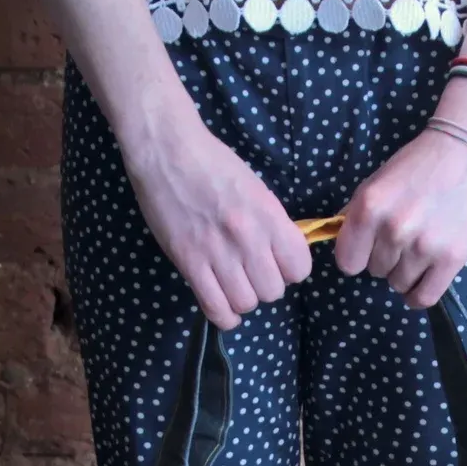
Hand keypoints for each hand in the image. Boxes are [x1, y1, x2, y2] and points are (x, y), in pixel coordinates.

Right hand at [122, 110, 311, 329]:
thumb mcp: (256, 188)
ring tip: (233, 284)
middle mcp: (247, 237)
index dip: (291, 271)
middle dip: (265, 285)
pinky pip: (216, 308)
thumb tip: (281, 254)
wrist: (167, 150)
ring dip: (243, 298)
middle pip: (273, 291)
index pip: (299, 268)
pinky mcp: (189, 262)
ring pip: (246, 302)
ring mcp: (217, 252)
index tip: (278, 263)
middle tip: (251, 272)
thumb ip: (271, 223)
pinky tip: (223, 305)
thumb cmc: (213, 163)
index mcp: (269, 215)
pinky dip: (224, 315)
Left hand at [334, 109, 466, 309]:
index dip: (358, 255)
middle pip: (376, 272)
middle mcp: (393, 230)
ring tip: (421, 247)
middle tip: (407, 235)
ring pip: (399, 284)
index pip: (347, 261)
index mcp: (369, 207)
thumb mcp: (377, 182)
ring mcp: (423, 246)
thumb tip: (340, 240)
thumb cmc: (420, 164)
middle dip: (387, 258)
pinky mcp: (451, 259)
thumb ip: (357, 213)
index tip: (369, 248)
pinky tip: (423, 279)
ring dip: (406, 272)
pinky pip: (423, 297)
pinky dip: (418, 294)